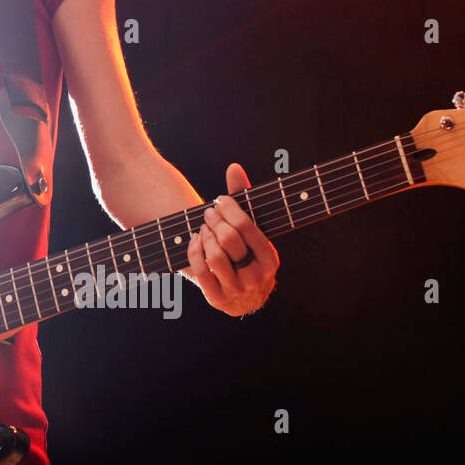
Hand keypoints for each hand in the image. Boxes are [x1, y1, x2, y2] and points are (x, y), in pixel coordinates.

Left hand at [181, 162, 279, 316]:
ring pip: (214, 255)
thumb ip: (243, 197)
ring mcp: (237, 290)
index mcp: (270, 259)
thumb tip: (233, 166)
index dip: (229, 208)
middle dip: (214, 220)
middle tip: (208, 212)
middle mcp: (256, 277)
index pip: (246, 226)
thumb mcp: (251, 229)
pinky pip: (199, 270)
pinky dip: (193, 250)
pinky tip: (195, 240)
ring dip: (204, 235)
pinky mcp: (217, 299)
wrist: (243, 294)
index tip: (219, 200)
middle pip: (228, 239)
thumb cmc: (246, 252)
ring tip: (204, 227)